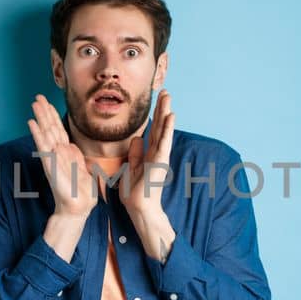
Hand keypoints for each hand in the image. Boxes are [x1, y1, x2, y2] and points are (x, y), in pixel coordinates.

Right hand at [28, 94, 96, 217]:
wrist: (78, 209)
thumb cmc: (81, 193)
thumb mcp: (83, 171)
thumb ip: (76, 157)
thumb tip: (71, 145)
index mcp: (66, 154)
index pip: (59, 130)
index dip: (53, 115)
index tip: (47, 102)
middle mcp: (57, 153)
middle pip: (51, 128)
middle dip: (44, 111)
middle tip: (37, 96)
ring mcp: (52, 158)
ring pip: (46, 133)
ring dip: (40, 117)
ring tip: (34, 103)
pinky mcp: (50, 165)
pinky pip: (43, 146)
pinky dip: (37, 134)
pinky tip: (31, 123)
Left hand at [122, 90, 173, 217]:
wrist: (138, 207)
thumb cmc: (134, 192)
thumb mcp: (130, 168)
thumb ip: (135, 154)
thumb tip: (137, 138)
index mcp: (149, 154)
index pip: (153, 131)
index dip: (155, 116)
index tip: (157, 101)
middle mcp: (157, 153)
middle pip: (160, 126)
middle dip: (162, 109)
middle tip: (165, 92)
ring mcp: (160, 156)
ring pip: (163, 130)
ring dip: (166, 112)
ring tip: (168, 97)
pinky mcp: (160, 161)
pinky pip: (164, 141)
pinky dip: (167, 128)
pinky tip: (170, 116)